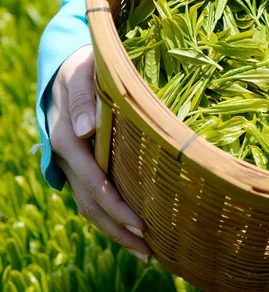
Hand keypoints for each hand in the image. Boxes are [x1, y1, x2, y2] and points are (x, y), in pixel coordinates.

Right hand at [47, 45, 151, 261]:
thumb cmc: (83, 68)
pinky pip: (93, 197)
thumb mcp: (83, 73)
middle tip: (150, 252)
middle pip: (91, 204)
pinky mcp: (83, 166)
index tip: (141, 224)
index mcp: (67, 139)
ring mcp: (73, 165)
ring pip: (90, 207)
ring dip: (116, 231)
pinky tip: (131, 229)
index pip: (93, 182)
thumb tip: (83, 130)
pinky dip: (111, 216)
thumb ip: (83, 98)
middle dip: (119, 230)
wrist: (69, 68)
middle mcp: (67, 158)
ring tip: (146, 252)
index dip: (116, 206)